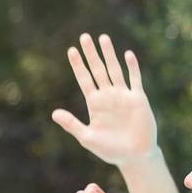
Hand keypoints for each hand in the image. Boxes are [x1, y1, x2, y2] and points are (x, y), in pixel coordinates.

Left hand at [52, 33, 158, 166]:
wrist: (134, 156)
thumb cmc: (109, 149)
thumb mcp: (87, 137)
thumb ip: (71, 124)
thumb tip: (53, 113)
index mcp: (95, 104)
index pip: (85, 79)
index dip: (78, 65)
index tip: (71, 51)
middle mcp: (108, 96)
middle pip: (98, 70)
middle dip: (91, 54)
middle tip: (84, 36)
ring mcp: (123, 96)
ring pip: (115, 70)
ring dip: (109, 54)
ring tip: (103, 38)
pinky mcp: (138, 99)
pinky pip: (134, 80)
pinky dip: (132, 67)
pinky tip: (127, 55)